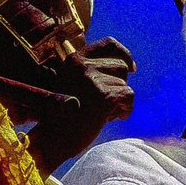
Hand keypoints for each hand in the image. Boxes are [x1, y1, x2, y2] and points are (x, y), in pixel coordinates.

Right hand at [27, 38, 136, 175]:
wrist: (53, 140)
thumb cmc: (66, 116)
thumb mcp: (74, 84)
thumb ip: (94, 71)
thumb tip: (130, 66)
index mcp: (74, 59)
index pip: (108, 44)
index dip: (124, 54)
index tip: (132, 67)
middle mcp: (82, 65)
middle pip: (121, 66)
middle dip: (119, 85)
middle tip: (104, 103)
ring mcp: (91, 80)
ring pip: (125, 84)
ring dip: (119, 101)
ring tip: (101, 113)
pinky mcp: (102, 96)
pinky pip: (128, 97)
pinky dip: (124, 110)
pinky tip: (108, 118)